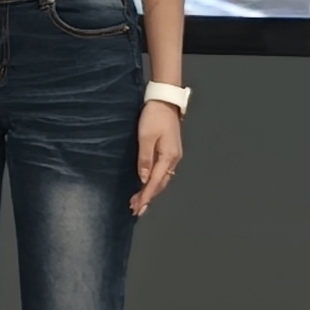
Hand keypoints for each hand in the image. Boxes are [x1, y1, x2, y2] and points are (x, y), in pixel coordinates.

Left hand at [130, 100, 183, 215]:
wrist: (165, 101)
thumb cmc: (154, 116)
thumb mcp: (146, 137)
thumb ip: (145, 159)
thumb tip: (143, 178)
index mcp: (168, 157)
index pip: (155, 182)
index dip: (145, 196)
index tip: (137, 208)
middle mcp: (173, 159)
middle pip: (160, 184)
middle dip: (148, 197)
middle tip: (135, 209)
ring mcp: (173, 156)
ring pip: (162, 179)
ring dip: (151, 190)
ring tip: (139, 201)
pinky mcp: (170, 151)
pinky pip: (162, 172)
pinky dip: (154, 181)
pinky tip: (147, 185)